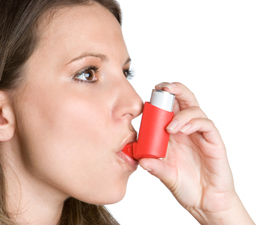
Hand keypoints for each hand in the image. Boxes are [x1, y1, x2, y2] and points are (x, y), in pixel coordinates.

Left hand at [139, 82, 254, 224]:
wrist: (205, 202)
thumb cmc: (186, 186)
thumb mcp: (165, 175)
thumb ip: (154, 167)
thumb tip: (140, 159)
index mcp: (174, 133)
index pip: (168, 108)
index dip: (160, 99)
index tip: (150, 94)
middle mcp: (187, 130)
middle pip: (183, 100)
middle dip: (173, 90)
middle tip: (163, 88)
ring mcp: (200, 134)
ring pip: (195, 109)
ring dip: (181, 113)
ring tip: (170, 127)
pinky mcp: (213, 141)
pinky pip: (207, 124)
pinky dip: (194, 123)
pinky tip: (183, 130)